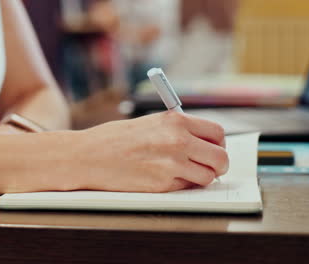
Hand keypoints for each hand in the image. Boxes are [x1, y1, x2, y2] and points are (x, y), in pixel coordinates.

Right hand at [72, 112, 227, 192]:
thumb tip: (202, 143)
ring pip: (208, 177)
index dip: (218, 144)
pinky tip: (163, 177)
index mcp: (175, 120)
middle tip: (209, 167)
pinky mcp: (162, 184)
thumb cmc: (114, 139)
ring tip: (184, 173)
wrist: (88, 155)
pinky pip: (186, 188)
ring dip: (200, 178)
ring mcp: (171, 164)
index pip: (217, 133)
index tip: (213, 148)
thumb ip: (177, 130)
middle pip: (220, 157)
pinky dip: (181, 185)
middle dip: (218, 165)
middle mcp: (178, 140)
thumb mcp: (150, 123)